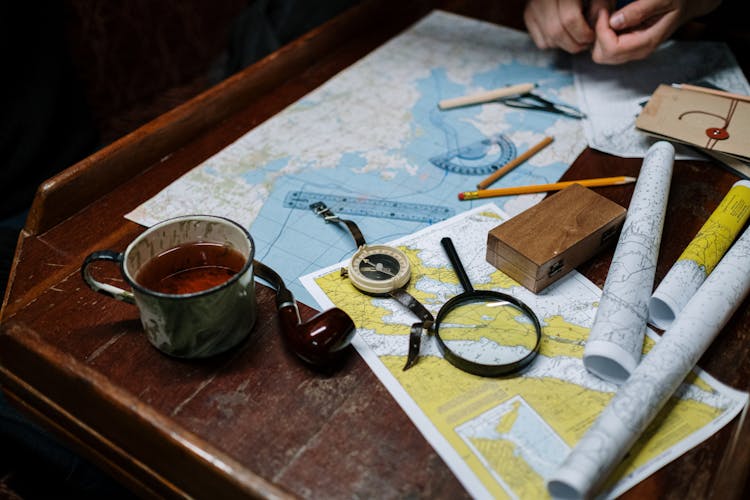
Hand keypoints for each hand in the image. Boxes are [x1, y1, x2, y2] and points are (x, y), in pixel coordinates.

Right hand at [523, 0, 610, 53]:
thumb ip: (600, 7)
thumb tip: (595, 28)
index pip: (570, 19)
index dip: (584, 33)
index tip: (592, 36)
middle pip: (556, 32)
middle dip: (575, 44)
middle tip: (586, 43)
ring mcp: (534, 7)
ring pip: (549, 39)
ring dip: (566, 45)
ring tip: (576, 37)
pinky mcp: (528, 15)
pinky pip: (541, 42)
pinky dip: (554, 44)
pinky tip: (563, 33)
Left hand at [591, 0, 721, 63]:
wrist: (688, 4)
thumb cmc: (678, 0)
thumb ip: (639, 10)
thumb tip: (614, 22)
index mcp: (645, 43)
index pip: (610, 48)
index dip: (602, 30)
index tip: (605, 11)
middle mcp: (636, 51)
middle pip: (601, 56)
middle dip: (598, 35)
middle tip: (604, 13)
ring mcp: (631, 50)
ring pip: (601, 53)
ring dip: (599, 34)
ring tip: (608, 14)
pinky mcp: (627, 46)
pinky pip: (606, 46)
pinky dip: (603, 34)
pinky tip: (611, 18)